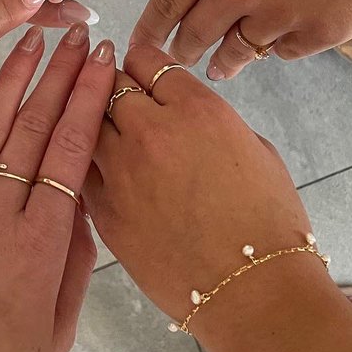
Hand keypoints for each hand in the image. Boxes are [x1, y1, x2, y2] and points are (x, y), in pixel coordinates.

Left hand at [0, 25, 116, 351]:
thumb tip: (80, 205)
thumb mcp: (58, 330)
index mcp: (39, 246)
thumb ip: (76, 263)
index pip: (70, 151)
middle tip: (74, 33)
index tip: (103, 59)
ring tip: (30, 38)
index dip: (88, 99)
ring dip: (10, 78)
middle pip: (32, 128)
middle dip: (57, 75)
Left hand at [84, 45, 331, 351]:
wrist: (251, 291)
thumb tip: (186, 116)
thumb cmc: (269, 221)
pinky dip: (85, 163)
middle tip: (112, 93)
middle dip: (110, 85)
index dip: (141, 63)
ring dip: (91, 121)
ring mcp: (121, 171)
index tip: (139, 69)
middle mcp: (152, 130)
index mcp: (196, 108)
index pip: (147, 60)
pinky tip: (93, 165)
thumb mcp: (255, 149)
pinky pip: (81, 169)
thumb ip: (212, 121)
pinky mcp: (102, 210)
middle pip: (109, 85)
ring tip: (96, 125)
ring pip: (85, 124)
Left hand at [131, 0, 351, 77]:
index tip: (141, 44)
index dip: (151, 28)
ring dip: (225, 60)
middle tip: (176, 59)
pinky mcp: (315, 34)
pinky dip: (277, 47)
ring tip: (220, 67)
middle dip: (181, 51)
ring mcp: (276, 17)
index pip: (166, 3)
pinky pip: (284, 51)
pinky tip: (276, 42)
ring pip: (237, 52)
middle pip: (193, 37)